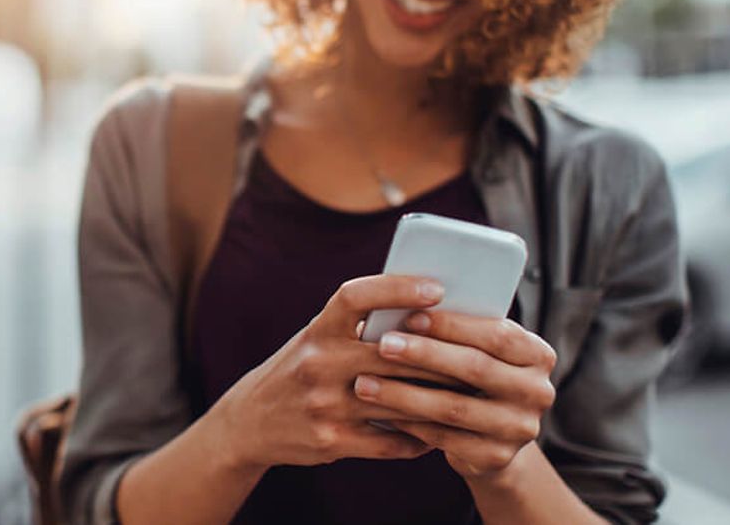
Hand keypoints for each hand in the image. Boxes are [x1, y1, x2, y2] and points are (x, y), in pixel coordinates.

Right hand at [208, 275, 462, 470]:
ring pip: (398, 399)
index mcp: (318, 329)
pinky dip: (418, 437)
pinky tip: (439, 432)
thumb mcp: (318, 338)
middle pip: (392, 353)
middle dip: (439, 355)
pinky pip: (389, 440)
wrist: (250, 421)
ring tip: (471, 394)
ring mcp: (323, 403)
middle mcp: (318, 362)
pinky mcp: (331, 440)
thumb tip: (427, 311)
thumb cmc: (301, 368)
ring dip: (438, 399)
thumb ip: (360, 326)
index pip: (357, 296)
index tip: (436, 288)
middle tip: (479, 353)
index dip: (397, 288)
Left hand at [352, 310, 556, 480]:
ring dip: (404, 394)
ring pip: (454, 407)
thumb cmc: (474, 376)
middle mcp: (538, 392)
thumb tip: (406, 303)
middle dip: (424, 354)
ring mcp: (520, 429)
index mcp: (538, 355)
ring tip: (366, 383)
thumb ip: (459, 331)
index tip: (409, 315)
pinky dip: (409, 423)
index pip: (497, 334)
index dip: (452, 325)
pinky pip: (444, 438)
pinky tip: (380, 412)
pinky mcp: (496, 458)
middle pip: (475, 368)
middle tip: (382, 345)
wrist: (492, 436)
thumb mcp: (479, 350)